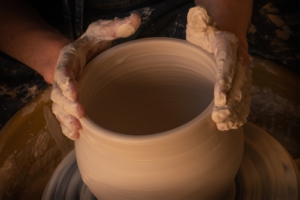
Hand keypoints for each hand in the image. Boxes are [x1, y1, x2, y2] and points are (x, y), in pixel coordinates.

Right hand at [51, 14, 140, 139]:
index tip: (74, 91)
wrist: (81, 54)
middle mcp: (64, 78)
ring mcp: (65, 92)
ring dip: (67, 120)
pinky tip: (76, 135)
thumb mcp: (102, 31)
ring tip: (77, 130)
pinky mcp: (70, 102)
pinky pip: (65, 116)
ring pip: (60, 108)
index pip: (63, 71)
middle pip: (59, 94)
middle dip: (68, 105)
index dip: (65, 82)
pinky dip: (68, 126)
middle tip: (81, 114)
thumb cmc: (92, 43)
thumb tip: (137, 19)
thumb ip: (116, 27)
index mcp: (69, 59)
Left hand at [186, 6, 251, 130]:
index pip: (227, 64)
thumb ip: (201, 22)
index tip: (220, 97)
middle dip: (229, 103)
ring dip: (234, 111)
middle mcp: (239, 61)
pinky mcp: (240, 83)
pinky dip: (239, 112)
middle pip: (237, 83)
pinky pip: (243, 98)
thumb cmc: (208, 30)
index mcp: (228, 45)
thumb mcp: (202, 23)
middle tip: (219, 117)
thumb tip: (198, 18)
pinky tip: (233, 124)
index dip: (225, 81)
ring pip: (241, 94)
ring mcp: (241, 73)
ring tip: (225, 125)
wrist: (225, 32)